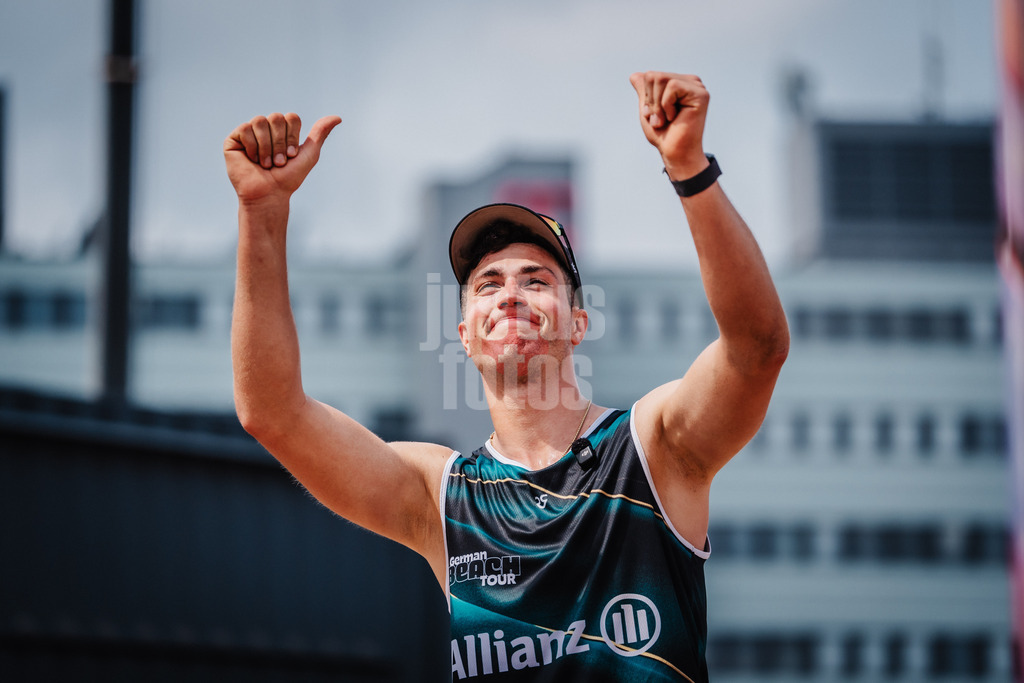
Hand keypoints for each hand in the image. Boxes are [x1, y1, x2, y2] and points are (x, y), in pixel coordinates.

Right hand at [224, 113, 341, 205]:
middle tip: (278, 163)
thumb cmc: (289, 178)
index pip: (291, 117)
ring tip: (266, 164)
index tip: (291, 156)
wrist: (269, 194)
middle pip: (276, 118)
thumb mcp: (310, 154)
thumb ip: (320, 133)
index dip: (292, 137)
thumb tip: (338, 117)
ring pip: (260, 121)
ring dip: (267, 147)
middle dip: (280, 143)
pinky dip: (252, 146)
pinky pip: (245, 128)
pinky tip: (252, 160)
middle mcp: (266, 129)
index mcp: (283, 130)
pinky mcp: (234, 139)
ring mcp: (249, 133)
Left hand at [629, 72, 708, 178]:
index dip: (646, 98)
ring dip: (658, 105)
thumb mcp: (648, 109)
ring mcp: (697, 86)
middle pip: (654, 75)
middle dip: (651, 101)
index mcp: (679, 83)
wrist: (674, 152)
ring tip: (667, 119)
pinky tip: (676, 117)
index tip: (654, 116)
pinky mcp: (701, 94)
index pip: (650, 75)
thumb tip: (635, 75)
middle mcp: (689, 82)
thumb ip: (644, 90)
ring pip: (661, 79)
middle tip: (661, 119)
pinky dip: (667, 105)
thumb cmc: (663, 134)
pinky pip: (672, 86)